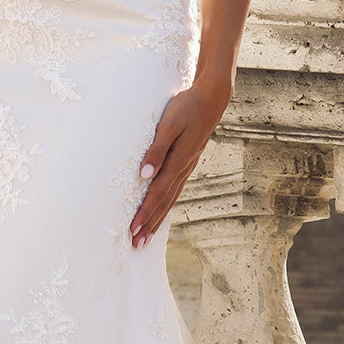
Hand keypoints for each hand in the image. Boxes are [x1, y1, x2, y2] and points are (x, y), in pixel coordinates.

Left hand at [130, 74, 233, 247]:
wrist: (211, 99)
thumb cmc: (186, 107)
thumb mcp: (168, 124)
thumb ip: (156, 150)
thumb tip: (144, 175)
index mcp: (178, 161)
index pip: (156, 194)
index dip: (144, 213)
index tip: (132, 230)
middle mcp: (184, 169)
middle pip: (164, 203)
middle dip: (149, 224)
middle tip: (136, 244)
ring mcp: (187, 167)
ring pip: (170, 199)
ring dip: (157, 219)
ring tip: (146, 237)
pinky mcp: (188, 163)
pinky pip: (175, 190)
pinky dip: (166, 205)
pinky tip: (161, 212)